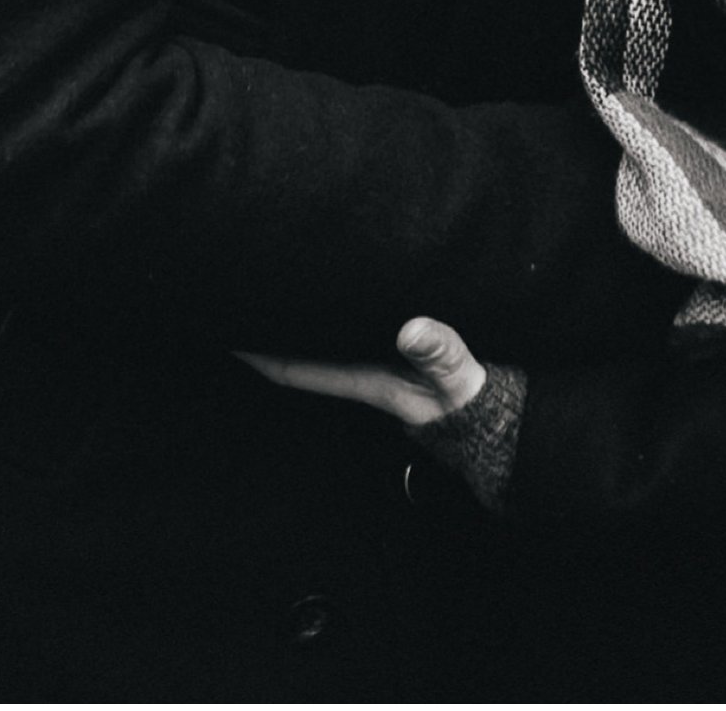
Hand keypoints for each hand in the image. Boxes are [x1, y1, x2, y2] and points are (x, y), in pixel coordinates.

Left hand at [237, 316, 487, 429]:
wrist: (500, 435)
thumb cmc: (476, 411)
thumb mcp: (461, 381)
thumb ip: (442, 355)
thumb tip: (411, 329)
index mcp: (367, 380)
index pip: (299, 369)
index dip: (259, 355)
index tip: (225, 335)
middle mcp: (364, 375)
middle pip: (302, 355)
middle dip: (270, 330)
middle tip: (236, 294)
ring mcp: (380, 370)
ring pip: (324, 346)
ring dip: (299, 325)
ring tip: (271, 290)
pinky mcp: (399, 362)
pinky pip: (350, 337)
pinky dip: (332, 319)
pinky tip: (328, 298)